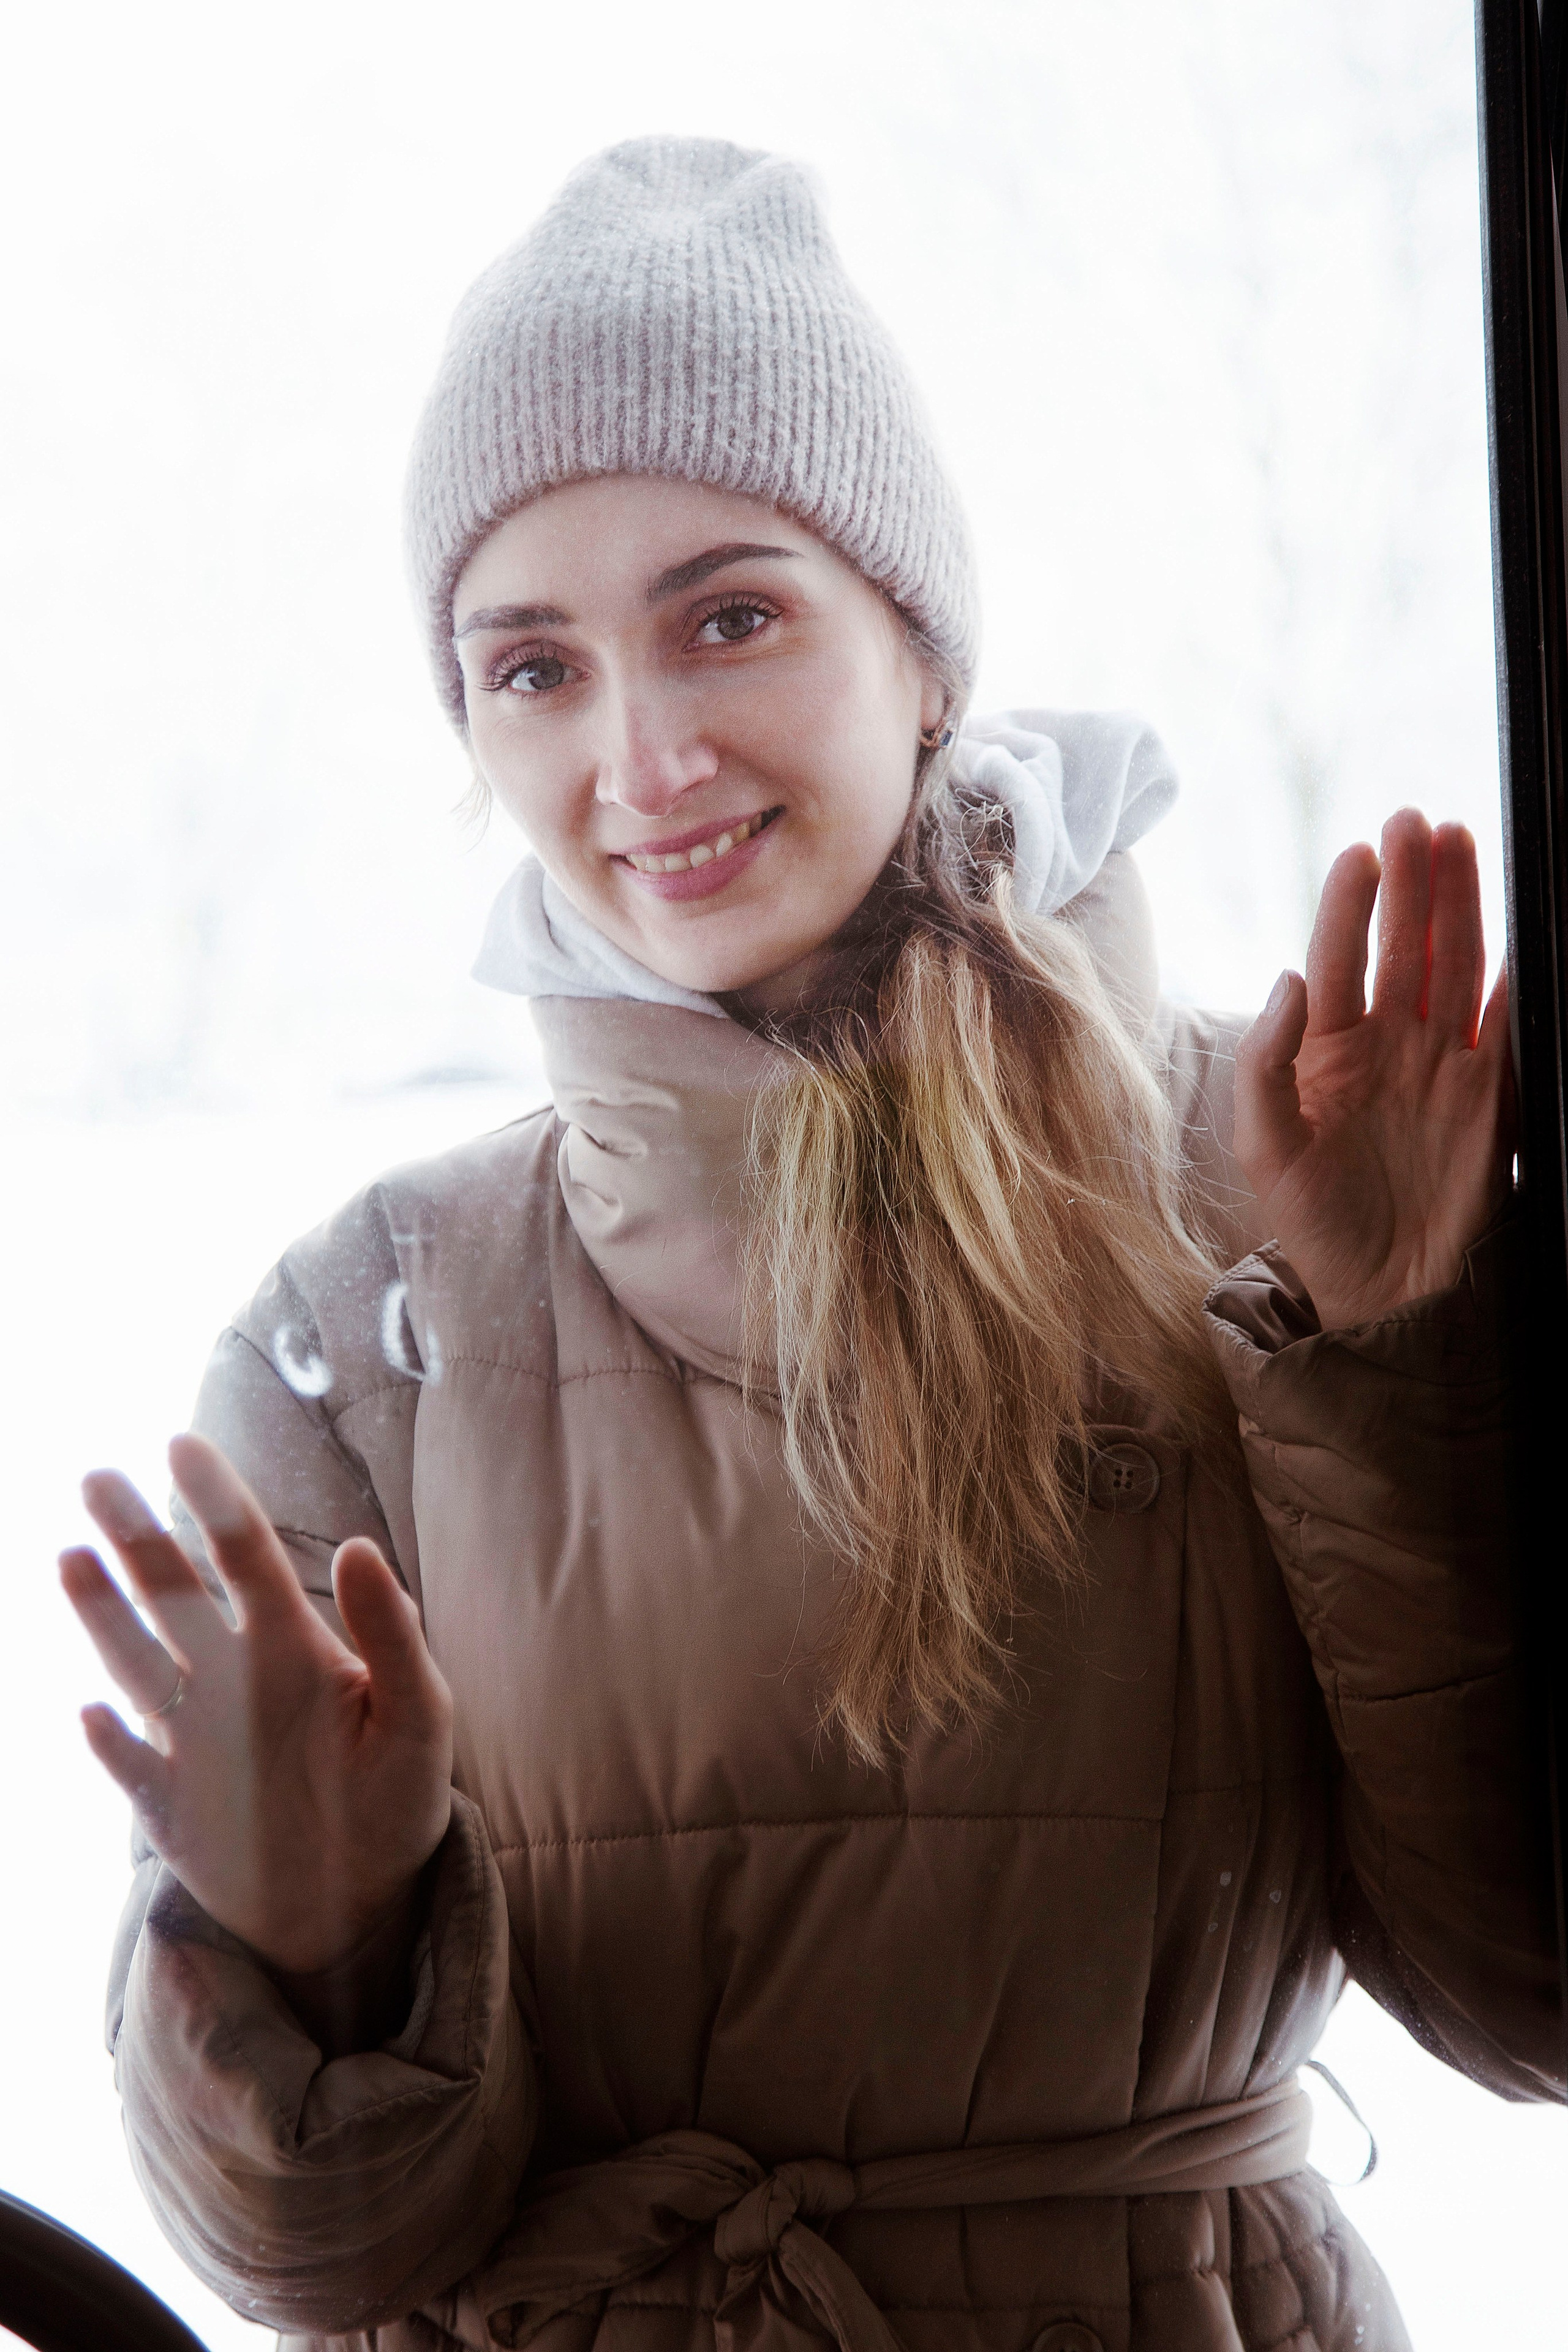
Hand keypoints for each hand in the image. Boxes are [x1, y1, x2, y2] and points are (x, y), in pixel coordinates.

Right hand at [61, 1432, 452, 1979]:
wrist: (364, 1903)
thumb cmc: (399, 1795)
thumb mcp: (420, 1715)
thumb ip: (394, 1634)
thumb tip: (361, 1547)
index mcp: (291, 1646)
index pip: (247, 1557)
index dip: (217, 1501)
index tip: (182, 1444)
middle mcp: (232, 1681)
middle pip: (174, 1595)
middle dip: (138, 1538)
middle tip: (99, 1478)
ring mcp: (195, 1742)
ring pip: (138, 1664)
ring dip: (104, 1616)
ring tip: (72, 1557)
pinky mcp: (171, 1810)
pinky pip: (132, 1769)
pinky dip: (114, 1745)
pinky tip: (95, 1712)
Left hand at [1233, 808, 1512, 1331]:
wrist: (1379, 1290)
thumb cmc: (1311, 1220)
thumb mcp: (1263, 1146)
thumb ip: (1265, 1063)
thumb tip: (1288, 979)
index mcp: (1324, 1052)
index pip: (1335, 959)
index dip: (1347, 905)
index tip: (1359, 853)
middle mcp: (1385, 1046)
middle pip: (1402, 946)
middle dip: (1410, 882)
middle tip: (1415, 822)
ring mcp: (1439, 1065)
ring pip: (1453, 966)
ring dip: (1458, 905)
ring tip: (1458, 841)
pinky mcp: (1489, 1094)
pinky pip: (1506, 1024)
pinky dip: (1516, 981)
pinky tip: (1518, 936)